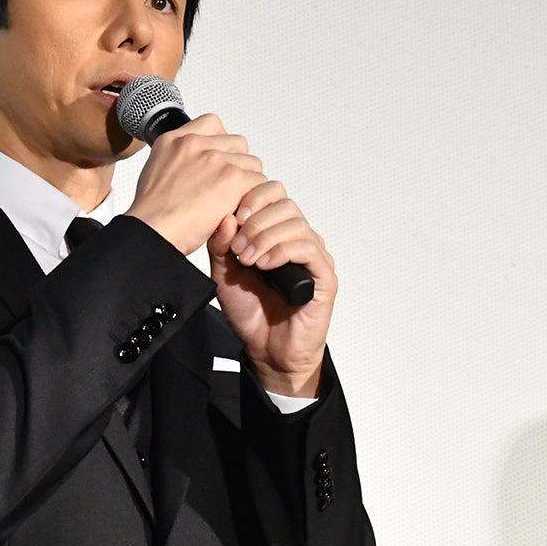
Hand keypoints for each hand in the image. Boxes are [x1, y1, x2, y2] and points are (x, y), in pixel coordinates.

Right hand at [124, 114, 266, 254]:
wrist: (153, 231)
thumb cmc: (153, 215)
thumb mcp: (155, 174)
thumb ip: (178, 162)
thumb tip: (193, 168)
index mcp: (175, 141)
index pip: (212, 123)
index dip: (222, 142)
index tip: (221, 159)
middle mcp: (196, 144)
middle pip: (237, 144)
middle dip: (238, 165)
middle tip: (230, 188)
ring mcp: (215, 159)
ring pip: (252, 163)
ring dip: (247, 183)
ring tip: (234, 202)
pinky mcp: (232, 178)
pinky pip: (258, 182)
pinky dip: (253, 199)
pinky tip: (239, 211)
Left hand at [209, 180, 336, 397]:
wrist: (267, 351)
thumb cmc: (251, 314)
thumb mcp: (224, 275)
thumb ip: (221, 246)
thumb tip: (226, 218)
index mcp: (276, 233)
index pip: (273, 194)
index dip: (253, 198)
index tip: (233, 217)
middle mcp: (297, 240)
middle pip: (285, 204)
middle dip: (256, 221)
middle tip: (238, 246)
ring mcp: (313, 257)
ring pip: (296, 224)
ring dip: (266, 237)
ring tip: (248, 260)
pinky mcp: (324, 276)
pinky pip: (308, 249)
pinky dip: (283, 252)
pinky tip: (265, 266)